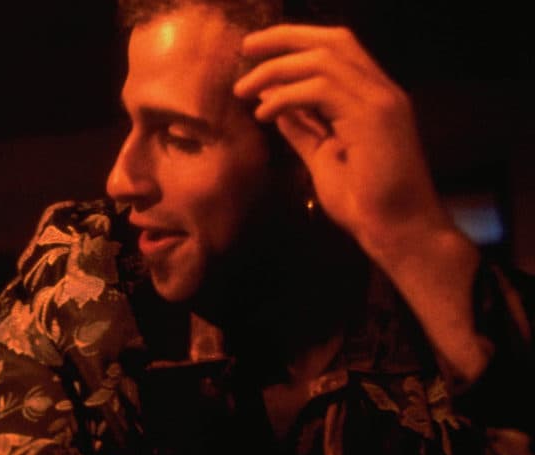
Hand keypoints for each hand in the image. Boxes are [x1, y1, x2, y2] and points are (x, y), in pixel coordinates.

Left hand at [234, 24, 451, 264]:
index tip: (256, 50)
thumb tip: (274, 101)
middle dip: (285, 38)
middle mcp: (382, 90)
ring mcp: (381, 101)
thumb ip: (302, 128)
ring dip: (277, 69)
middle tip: (246, 48)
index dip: (296, 41)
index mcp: (372, 96)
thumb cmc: (364, 201)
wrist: (397, 231)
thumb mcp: (323, 156)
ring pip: (324, 59)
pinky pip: (321, 89)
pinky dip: (286, 96)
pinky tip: (264, 114)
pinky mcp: (373, 118)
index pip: (337, 48)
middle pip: (333, 40)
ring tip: (243, 90)